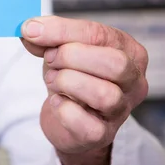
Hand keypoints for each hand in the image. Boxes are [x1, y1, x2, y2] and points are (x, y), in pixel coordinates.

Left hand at [20, 16, 148, 164]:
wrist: (69, 120)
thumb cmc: (72, 77)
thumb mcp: (60, 49)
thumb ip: (46, 38)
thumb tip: (30, 29)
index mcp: (129, 51)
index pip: (100, 34)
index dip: (61, 31)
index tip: (31, 30)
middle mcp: (134, 81)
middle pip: (114, 63)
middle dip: (71, 57)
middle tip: (50, 59)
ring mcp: (122, 110)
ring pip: (104, 94)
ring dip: (68, 82)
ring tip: (53, 80)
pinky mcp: (103, 135)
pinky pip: (85, 123)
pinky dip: (63, 109)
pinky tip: (57, 102)